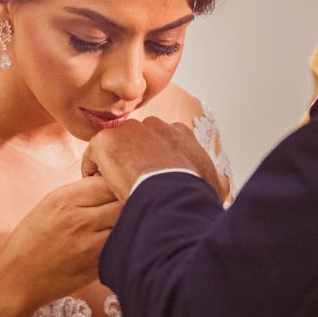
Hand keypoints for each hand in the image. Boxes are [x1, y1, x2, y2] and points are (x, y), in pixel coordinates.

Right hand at [0, 176, 120, 316]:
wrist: (18, 279)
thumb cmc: (32, 239)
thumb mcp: (50, 204)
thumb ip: (82, 191)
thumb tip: (112, 181)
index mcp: (65, 200)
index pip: (109, 182)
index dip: (118, 183)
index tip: (120, 187)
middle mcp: (79, 220)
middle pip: (124, 201)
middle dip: (130, 200)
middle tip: (131, 204)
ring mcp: (91, 245)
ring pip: (129, 223)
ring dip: (133, 221)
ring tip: (130, 221)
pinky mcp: (99, 265)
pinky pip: (124, 245)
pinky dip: (127, 240)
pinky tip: (122, 239)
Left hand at [82, 117, 225, 201]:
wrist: (169, 192)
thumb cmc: (190, 191)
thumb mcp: (212, 183)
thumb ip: (215, 180)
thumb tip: (222, 187)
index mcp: (179, 133)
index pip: (162, 141)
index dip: (155, 160)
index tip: (153, 177)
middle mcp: (155, 125)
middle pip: (137, 140)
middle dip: (133, 158)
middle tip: (131, 183)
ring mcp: (129, 130)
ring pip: (115, 147)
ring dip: (114, 164)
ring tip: (113, 187)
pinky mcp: (107, 140)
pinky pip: (94, 155)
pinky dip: (95, 170)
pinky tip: (101, 186)